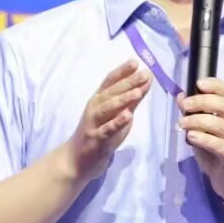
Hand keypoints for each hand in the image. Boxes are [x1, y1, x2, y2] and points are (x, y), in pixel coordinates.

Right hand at [62, 60, 150, 183]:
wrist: (77, 160)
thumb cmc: (99, 134)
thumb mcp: (116, 114)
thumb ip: (131, 99)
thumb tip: (146, 79)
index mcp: (99, 100)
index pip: (110, 81)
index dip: (122, 71)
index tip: (136, 62)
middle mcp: (94, 108)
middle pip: (111, 93)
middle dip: (127, 83)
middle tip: (143, 74)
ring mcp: (93, 124)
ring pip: (107, 109)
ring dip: (122, 100)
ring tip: (137, 92)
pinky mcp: (95, 139)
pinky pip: (106, 130)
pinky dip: (116, 123)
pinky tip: (127, 116)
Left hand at [179, 77, 223, 200]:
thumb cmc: (217, 154)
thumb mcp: (203, 132)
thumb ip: (193, 114)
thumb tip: (180, 96)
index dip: (214, 85)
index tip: (198, 83)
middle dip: (202, 102)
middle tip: (185, 106)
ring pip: (220, 124)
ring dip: (198, 121)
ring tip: (183, 124)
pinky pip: (220, 145)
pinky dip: (204, 139)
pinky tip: (191, 137)